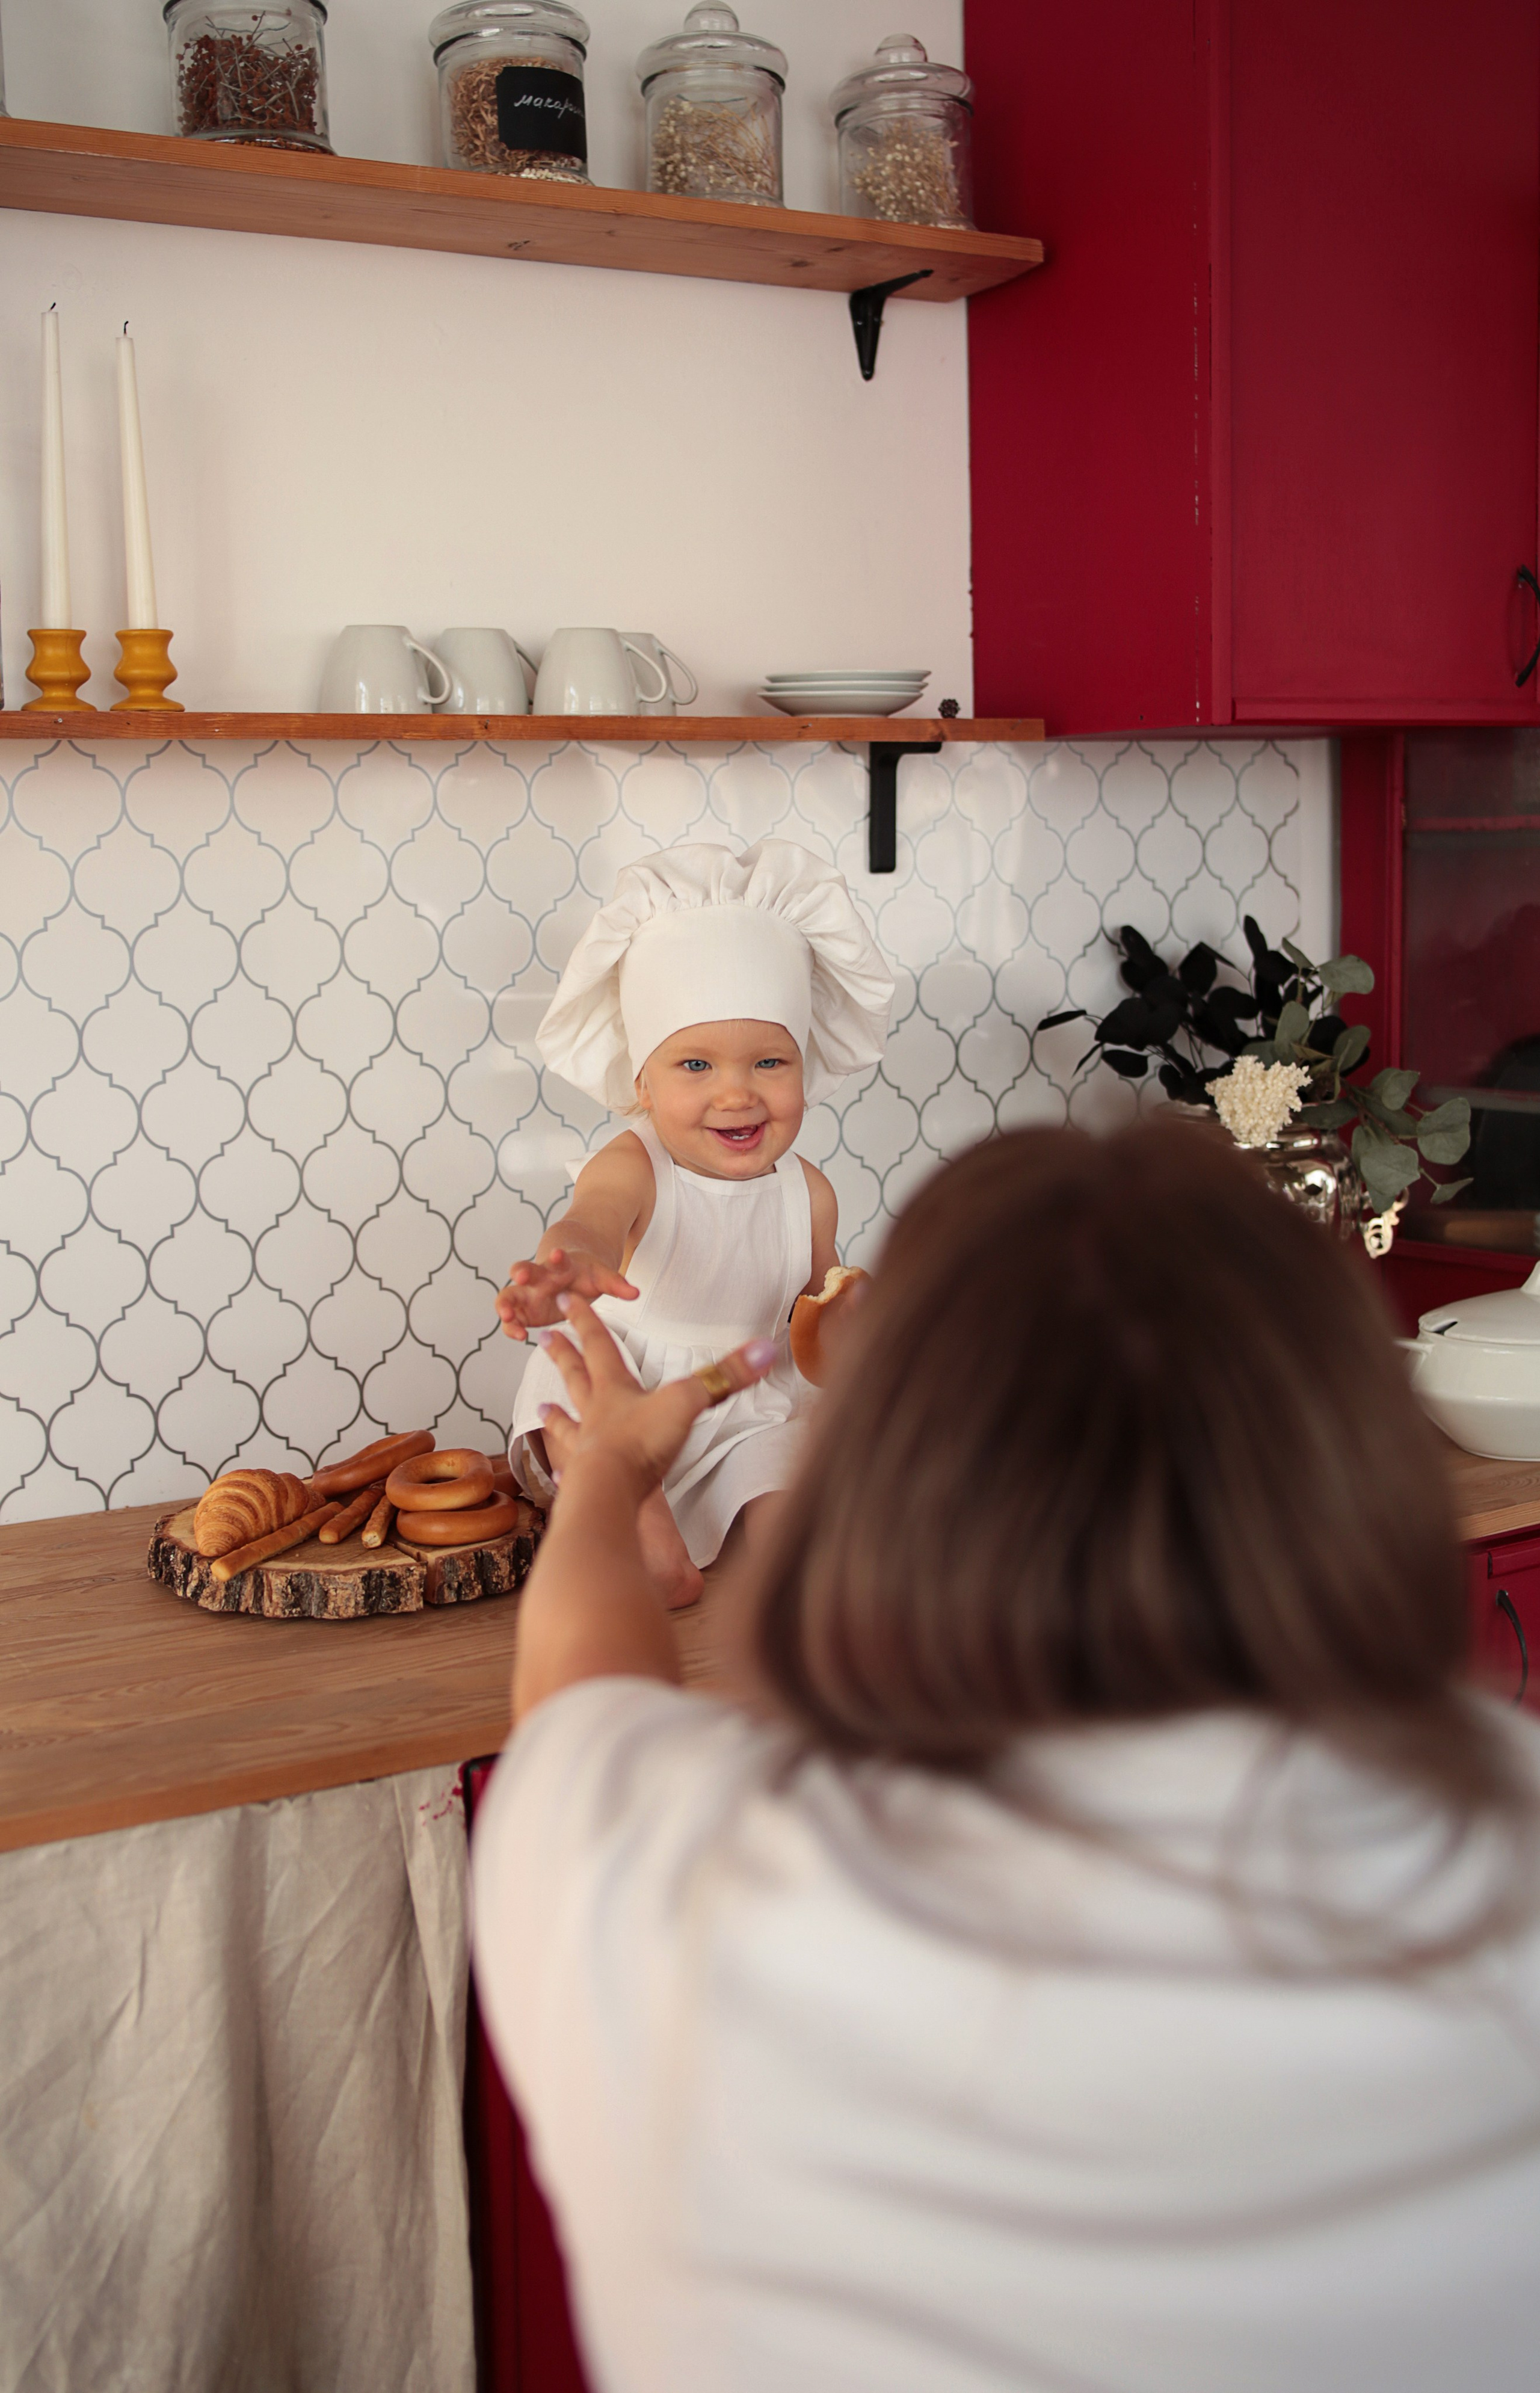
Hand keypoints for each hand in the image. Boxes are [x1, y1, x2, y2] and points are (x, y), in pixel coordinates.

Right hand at [496, 1247, 638, 1338]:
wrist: (570, 1275)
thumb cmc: (585, 1275)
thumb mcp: (601, 1278)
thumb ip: (616, 1284)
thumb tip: (635, 1293)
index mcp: (559, 1265)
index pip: (555, 1258)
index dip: (556, 1256)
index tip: (557, 1254)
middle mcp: (538, 1277)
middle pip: (523, 1270)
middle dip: (521, 1271)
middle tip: (520, 1275)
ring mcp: (527, 1293)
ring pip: (509, 1296)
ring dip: (506, 1304)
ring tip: (508, 1315)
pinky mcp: (523, 1311)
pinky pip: (511, 1319)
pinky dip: (511, 1327)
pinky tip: (519, 1336)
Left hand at [537, 1293, 775, 1491]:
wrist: (608, 1493)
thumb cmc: (641, 1445)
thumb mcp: (688, 1401)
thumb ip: (727, 1376)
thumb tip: (766, 1348)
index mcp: (615, 1389)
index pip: (599, 1345)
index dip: (586, 1320)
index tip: (566, 1298)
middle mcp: (596, 1413)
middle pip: (576, 1376)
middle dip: (563, 1355)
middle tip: (543, 1338)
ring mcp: (587, 1446)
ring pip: (567, 1423)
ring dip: (556, 1414)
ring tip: (541, 1405)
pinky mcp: (585, 1479)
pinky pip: (571, 1468)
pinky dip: (563, 1466)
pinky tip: (555, 1470)